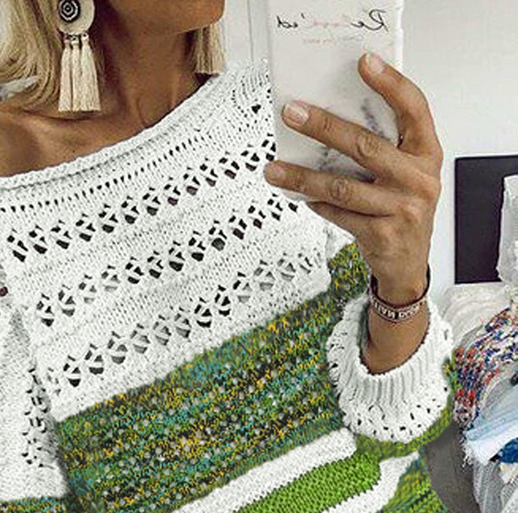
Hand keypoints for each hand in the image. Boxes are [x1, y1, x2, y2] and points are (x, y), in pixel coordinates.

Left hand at [263, 52, 442, 305]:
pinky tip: (300, 197)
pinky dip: (317, 204)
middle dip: (323, 127)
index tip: (363, 63)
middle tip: (291, 113)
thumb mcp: (404, 173)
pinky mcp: (382, 234)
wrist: (409, 262)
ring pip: (343, 186)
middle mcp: (418, 178)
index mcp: (426, 153)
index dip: (391, 83)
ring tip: (273, 169)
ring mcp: (402, 208)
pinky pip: (339, 214)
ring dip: (303, 177)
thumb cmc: (401, 207)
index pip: (414, 108)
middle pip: (365, 146)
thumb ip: (383, 148)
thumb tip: (326, 121)